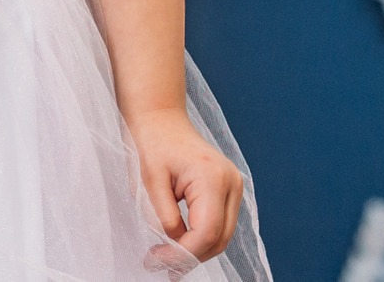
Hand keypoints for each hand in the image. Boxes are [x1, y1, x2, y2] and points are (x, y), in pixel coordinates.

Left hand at [128, 108, 243, 262]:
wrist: (159, 117)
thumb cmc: (149, 142)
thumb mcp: (148, 182)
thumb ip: (164, 216)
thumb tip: (175, 246)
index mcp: (212, 177)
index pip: (206, 232)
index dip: (183, 253)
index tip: (157, 261)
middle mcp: (232, 182)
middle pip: (219, 238)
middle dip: (190, 257)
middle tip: (159, 265)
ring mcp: (235, 186)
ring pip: (222, 234)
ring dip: (196, 250)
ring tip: (166, 260)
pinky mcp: (229, 189)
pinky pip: (219, 223)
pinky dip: (201, 237)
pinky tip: (179, 245)